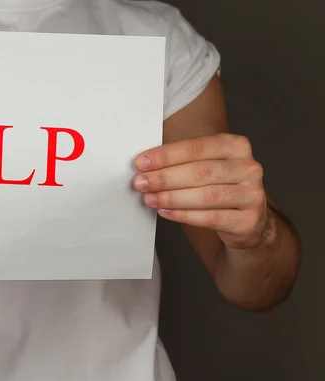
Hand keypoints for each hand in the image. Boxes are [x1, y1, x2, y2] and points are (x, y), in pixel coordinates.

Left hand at [132, 134, 268, 248]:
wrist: (249, 220)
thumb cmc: (219, 188)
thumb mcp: (206, 167)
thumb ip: (181, 163)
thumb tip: (145, 166)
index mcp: (236, 146)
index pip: (196, 147)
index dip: (166, 155)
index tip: (141, 163)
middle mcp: (248, 167)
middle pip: (200, 172)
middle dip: (165, 177)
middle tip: (140, 183)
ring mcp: (252, 194)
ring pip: (206, 196)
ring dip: (172, 197)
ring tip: (149, 199)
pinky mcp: (248, 220)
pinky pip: (211, 217)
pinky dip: (184, 215)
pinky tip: (166, 212)